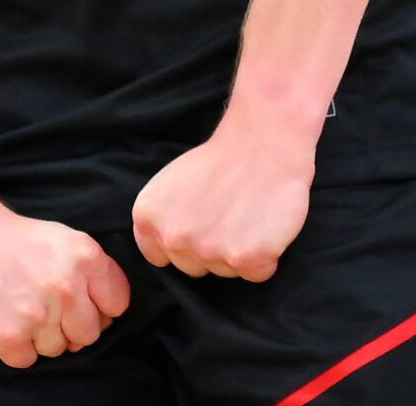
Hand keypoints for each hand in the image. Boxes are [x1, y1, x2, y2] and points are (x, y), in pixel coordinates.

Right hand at [0, 204, 130, 368]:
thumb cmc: (19, 241)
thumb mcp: (67, 240)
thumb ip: (96, 273)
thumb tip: (108, 317)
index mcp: (85, 258)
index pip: (117, 306)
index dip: (100, 305)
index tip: (81, 299)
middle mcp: (63, 287)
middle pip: (89, 334)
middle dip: (72, 324)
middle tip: (48, 305)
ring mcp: (33, 315)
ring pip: (57, 350)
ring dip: (43, 335)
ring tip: (24, 306)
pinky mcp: (4, 337)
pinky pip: (26, 359)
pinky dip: (17, 345)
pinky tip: (7, 318)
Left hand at [131, 112, 314, 282]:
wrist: (264, 143)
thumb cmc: (221, 159)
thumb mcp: (169, 183)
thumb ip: (162, 219)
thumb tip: (167, 249)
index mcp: (149, 217)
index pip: (160, 257)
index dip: (185, 242)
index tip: (202, 223)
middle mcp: (174, 238)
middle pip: (193, 268)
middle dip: (211, 249)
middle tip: (230, 215)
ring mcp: (209, 250)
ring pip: (226, 272)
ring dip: (240, 252)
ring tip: (249, 215)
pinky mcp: (246, 258)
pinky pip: (258, 272)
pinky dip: (267, 256)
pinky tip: (266, 226)